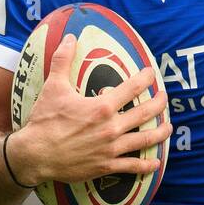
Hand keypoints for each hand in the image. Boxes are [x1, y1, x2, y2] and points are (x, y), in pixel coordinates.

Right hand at [7, 33, 171, 186]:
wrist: (35, 154)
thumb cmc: (44, 121)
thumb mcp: (53, 87)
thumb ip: (63, 60)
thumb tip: (70, 37)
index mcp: (102, 106)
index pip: (133, 88)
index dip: (146, 78)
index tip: (151, 73)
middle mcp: (112, 127)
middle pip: (146, 113)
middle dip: (160, 104)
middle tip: (165, 98)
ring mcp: (111, 148)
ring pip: (145, 140)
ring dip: (160, 133)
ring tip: (168, 127)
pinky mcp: (107, 166)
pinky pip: (134, 166)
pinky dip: (147, 165)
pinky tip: (156, 162)